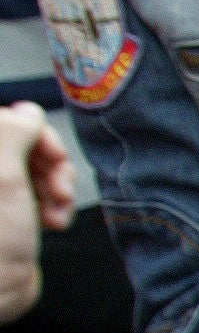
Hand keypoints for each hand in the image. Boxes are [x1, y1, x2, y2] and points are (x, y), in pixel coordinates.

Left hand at [0, 102, 73, 324]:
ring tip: (58, 210)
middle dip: (53, 166)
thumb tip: (26, 110)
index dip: (37, 135)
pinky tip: (54, 222)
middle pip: (25, 146)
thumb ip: (14, 130)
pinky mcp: (6, 213)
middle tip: (60, 189)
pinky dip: (54, 206)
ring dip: (58, 189)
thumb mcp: (3, 173)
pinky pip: (38, 195)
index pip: (9, 123)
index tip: (53, 156)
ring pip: (36, 171)